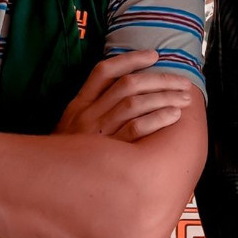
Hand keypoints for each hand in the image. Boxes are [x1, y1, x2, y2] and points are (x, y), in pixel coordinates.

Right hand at [55, 50, 192, 142]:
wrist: (53, 183)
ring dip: (164, 97)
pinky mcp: (109, 152)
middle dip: (159, 79)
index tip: (154, 55)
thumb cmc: (69, 154)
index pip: (104, 71)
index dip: (130, 59)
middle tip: (182, 82)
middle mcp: (88, 114)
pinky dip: (157, 118)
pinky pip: (136, 129)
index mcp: (79, 104)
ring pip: (134, 104)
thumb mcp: (71, 125)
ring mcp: (99, 132)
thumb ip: (92, 107)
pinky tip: (173, 115)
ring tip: (184, 98)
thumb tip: (125, 89)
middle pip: (127, 85)